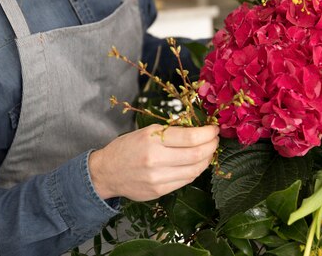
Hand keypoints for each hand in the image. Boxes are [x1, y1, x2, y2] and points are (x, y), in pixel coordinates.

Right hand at [89, 124, 219, 200]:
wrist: (107, 172)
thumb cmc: (128, 147)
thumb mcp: (147, 131)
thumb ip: (172, 132)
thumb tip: (200, 130)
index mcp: (152, 139)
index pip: (191, 138)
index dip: (208, 133)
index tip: (214, 129)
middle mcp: (155, 159)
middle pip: (197, 155)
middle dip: (212, 146)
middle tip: (215, 140)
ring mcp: (157, 178)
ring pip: (195, 170)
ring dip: (207, 160)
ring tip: (208, 151)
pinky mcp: (159, 191)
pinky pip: (186, 181)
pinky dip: (195, 171)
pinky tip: (196, 163)